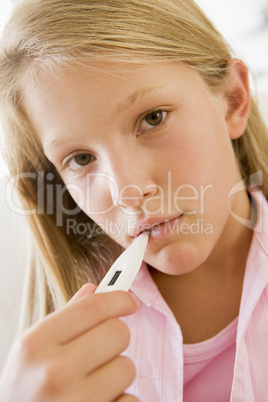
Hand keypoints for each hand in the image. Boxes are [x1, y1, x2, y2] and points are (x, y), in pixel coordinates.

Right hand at [0, 284, 139, 400]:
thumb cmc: (25, 391)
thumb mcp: (32, 352)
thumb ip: (63, 319)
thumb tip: (94, 290)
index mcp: (36, 344)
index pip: (93, 307)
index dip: (118, 298)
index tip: (129, 300)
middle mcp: (56, 372)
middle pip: (117, 332)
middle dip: (114, 338)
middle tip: (100, 350)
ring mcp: (78, 401)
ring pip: (127, 367)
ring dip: (115, 373)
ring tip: (91, 383)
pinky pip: (131, 399)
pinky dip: (119, 400)